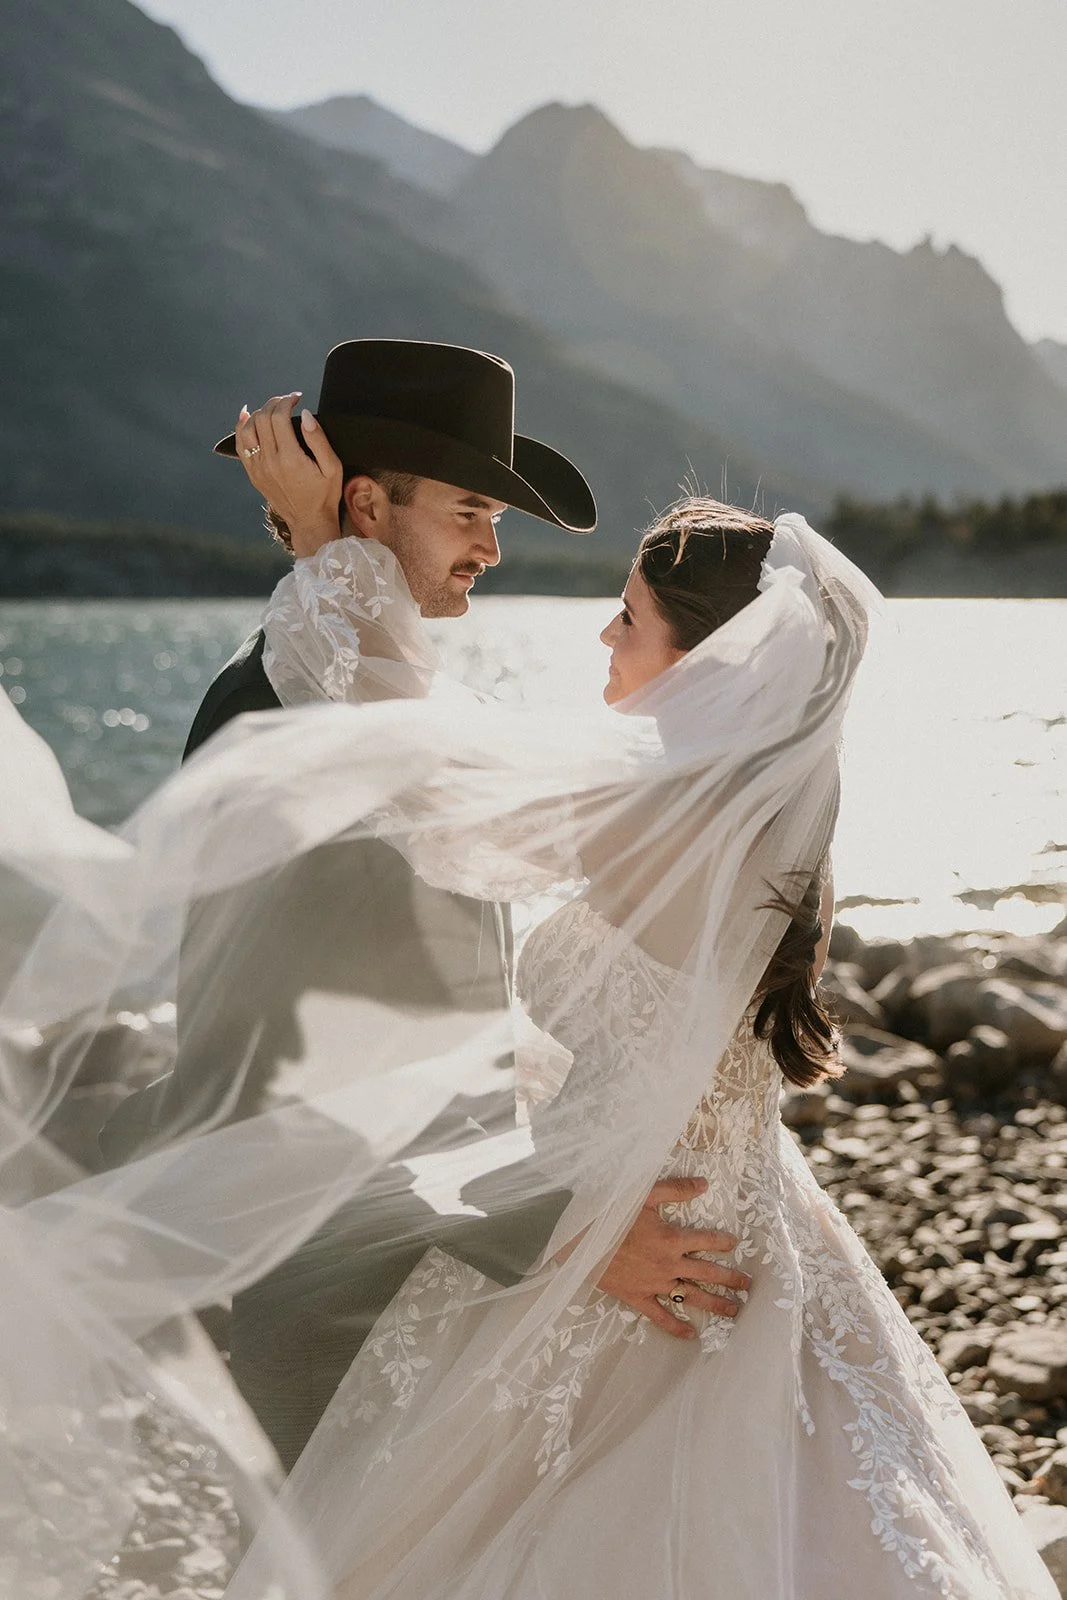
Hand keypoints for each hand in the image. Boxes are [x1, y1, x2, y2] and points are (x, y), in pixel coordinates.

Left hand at [234, 393, 343, 557]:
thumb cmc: (324, 494)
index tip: (297, 398)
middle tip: (287, 401)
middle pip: (262, 418)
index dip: (287, 401)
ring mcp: (258, 468)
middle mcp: (270, 462)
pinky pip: (241, 445)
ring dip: (258, 413)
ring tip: (272, 410)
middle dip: (274, 403)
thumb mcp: (332, 467)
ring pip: (247, 428)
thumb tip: (305, 415)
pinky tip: (248, 416)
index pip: (279, 417)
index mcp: (290, 459)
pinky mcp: (253, 473)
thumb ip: (318, 439)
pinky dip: (241, 427)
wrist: (309, 522)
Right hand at [596, 1178, 750, 1340]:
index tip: (734, 1243)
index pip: (707, 1240)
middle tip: (748, 1286)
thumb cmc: (612, 1216)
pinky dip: (676, 1327)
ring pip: (691, 1297)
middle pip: (707, 1273)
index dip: (723, 1241)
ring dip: (715, 1304)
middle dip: (731, 1279)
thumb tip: (705, 1183)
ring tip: (734, 1310)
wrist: (581, 1243)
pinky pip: (661, 1316)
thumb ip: (676, 1190)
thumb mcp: (645, 1195)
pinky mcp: (639, 1298)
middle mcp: (670, 1264)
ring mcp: (655, 1284)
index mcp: (672, 1239)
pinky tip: (692, 1334)